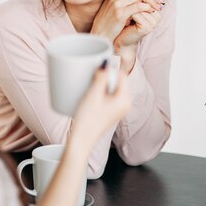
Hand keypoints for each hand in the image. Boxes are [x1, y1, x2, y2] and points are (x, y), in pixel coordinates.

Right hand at [37, 64, 129, 205]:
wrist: (80, 142)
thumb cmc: (87, 122)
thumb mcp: (93, 95)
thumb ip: (101, 78)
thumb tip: (106, 62)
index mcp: (125, 100)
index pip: (121, 75)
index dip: (110, 68)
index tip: (97, 64)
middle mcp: (124, 105)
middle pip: (117, 81)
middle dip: (104, 75)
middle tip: (90, 74)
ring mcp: (117, 110)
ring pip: (111, 88)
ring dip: (100, 83)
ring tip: (88, 83)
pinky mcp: (110, 113)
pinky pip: (107, 96)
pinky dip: (99, 91)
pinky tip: (89, 91)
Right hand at [90, 0, 162, 49]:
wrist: (100, 35)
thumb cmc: (109, 21)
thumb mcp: (115, 5)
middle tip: (160, 0)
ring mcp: (117, 3)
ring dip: (153, 0)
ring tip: (158, 7)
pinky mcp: (120, 13)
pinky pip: (139, 6)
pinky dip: (148, 7)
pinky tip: (151, 11)